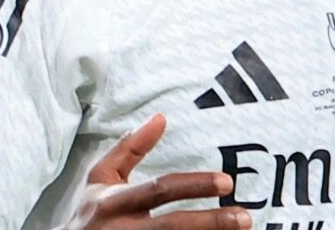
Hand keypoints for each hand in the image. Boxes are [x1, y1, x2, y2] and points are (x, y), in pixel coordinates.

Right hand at [58, 113, 251, 229]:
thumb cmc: (90, 216)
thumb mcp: (100, 179)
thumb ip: (129, 149)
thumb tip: (161, 117)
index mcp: (112, 203)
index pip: (159, 190)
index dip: (194, 185)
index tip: (227, 182)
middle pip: (172, 227)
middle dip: (211, 223)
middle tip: (245, 218)